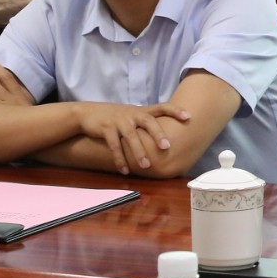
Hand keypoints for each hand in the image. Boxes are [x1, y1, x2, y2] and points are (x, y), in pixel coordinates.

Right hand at [69, 101, 191, 175]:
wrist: (87, 113)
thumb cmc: (115, 117)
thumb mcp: (131, 115)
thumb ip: (147, 122)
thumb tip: (167, 136)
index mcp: (141, 111)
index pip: (162, 107)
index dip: (175, 111)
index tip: (189, 117)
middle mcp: (132, 114)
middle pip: (148, 121)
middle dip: (158, 134)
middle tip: (166, 147)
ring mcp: (119, 121)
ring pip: (131, 137)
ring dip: (138, 152)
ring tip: (146, 166)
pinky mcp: (106, 129)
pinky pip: (114, 145)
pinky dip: (120, 159)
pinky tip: (125, 171)